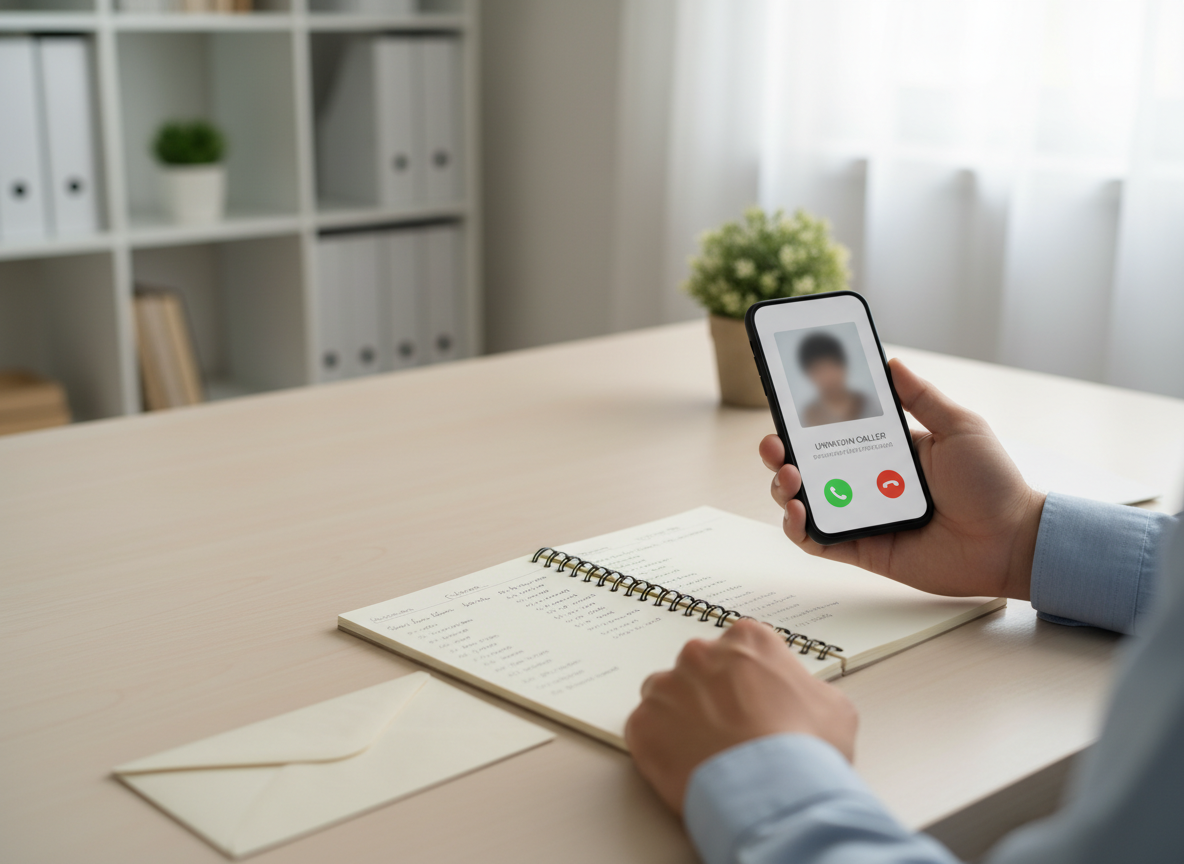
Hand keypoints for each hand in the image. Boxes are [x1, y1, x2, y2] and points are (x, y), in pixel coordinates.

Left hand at [625, 618, 856, 813]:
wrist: (773, 794)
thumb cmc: (807, 751)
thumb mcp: (834, 708)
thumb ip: (805, 689)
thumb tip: (798, 699)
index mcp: (747, 641)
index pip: (738, 650)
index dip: (746, 681)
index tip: (751, 703)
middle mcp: (700, 654)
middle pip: (697, 670)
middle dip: (708, 696)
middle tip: (728, 732)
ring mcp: (666, 687)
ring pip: (665, 697)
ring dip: (679, 719)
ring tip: (705, 754)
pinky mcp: (642, 724)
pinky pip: (645, 731)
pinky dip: (659, 748)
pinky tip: (686, 768)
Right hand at [762, 358, 1043, 599]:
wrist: (1011, 542)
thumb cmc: (993, 485)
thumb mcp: (960, 428)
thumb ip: (922, 398)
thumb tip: (890, 361)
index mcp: (886, 449)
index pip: (834, 428)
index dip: (806, 415)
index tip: (788, 396)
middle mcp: (866, 481)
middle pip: (807, 464)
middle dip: (780, 451)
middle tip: (774, 443)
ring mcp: (860, 515)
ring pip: (804, 500)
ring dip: (784, 487)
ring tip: (790, 477)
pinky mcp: (860, 549)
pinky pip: (816, 541)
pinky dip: (798, 528)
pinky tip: (800, 513)